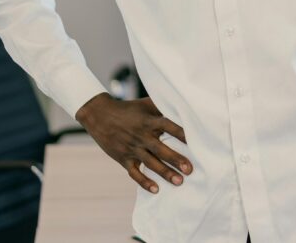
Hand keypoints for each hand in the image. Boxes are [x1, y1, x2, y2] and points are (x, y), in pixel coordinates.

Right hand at [75, 93, 191, 193]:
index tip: (196, 141)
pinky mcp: (123, 158)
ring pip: (150, 163)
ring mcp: (131, 148)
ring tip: (179, 182)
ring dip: (165, 173)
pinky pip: (134, 173)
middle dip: (175, 159)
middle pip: (160, 149)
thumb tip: (183, 105)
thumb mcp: (145, 104)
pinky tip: (156, 190)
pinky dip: (144, 182)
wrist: (99, 115)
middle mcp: (141, 135)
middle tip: (190, 169)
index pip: (168, 126)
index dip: (181, 133)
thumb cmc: (128, 109)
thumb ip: (163, 106)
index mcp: (148, 121)